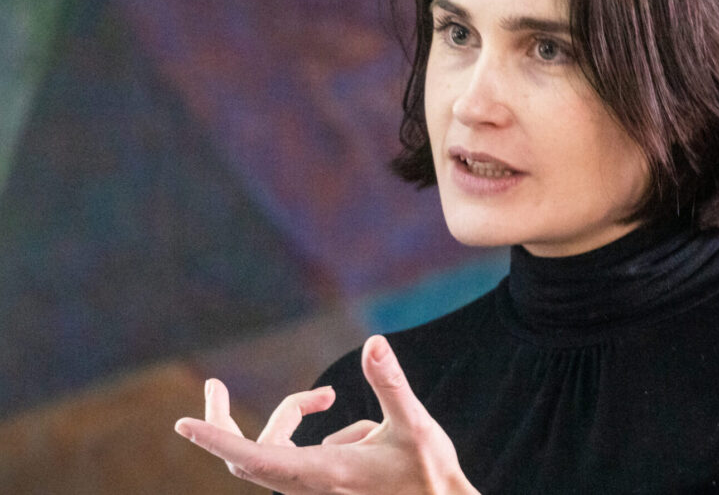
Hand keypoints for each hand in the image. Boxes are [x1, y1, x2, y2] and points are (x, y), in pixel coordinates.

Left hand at [174, 335, 478, 494]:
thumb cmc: (428, 474)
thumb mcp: (416, 424)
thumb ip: (390, 383)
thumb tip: (374, 343)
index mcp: (324, 472)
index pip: (254, 457)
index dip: (217, 440)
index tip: (183, 425)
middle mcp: (310, 486)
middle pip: (246, 457)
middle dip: (222, 424)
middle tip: (213, 385)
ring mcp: (313, 490)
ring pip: (273, 453)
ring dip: (290, 417)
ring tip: (327, 396)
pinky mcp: (321, 488)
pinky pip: (296, 458)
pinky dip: (311, 435)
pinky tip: (358, 433)